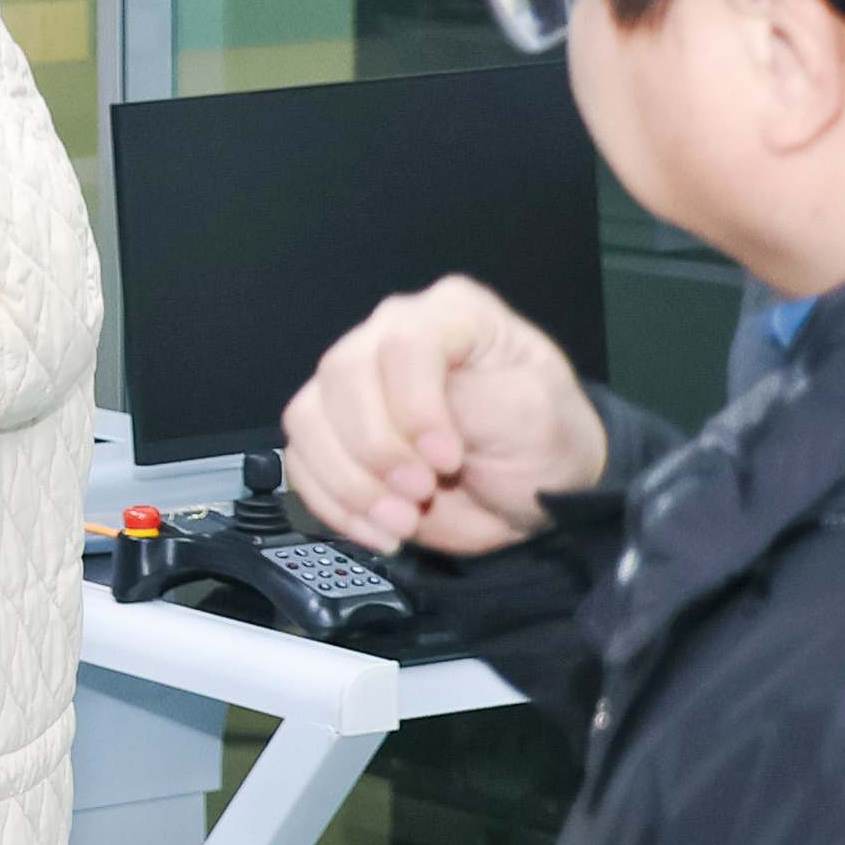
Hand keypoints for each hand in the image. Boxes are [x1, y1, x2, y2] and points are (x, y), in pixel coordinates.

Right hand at [281, 274, 612, 555]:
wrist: (530, 492)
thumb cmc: (544, 440)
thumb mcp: (537, 415)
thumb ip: (480, 403)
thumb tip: (416, 420)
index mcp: (450, 314)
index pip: (404, 342)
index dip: (413, 406)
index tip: (447, 461)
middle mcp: (389, 335)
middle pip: (342, 375)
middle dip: (376, 449)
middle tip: (420, 496)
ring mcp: (353, 383)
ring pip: (308, 420)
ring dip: (350, 483)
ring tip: (403, 522)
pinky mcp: (332, 433)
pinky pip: (301, 461)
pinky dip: (333, 504)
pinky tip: (380, 529)